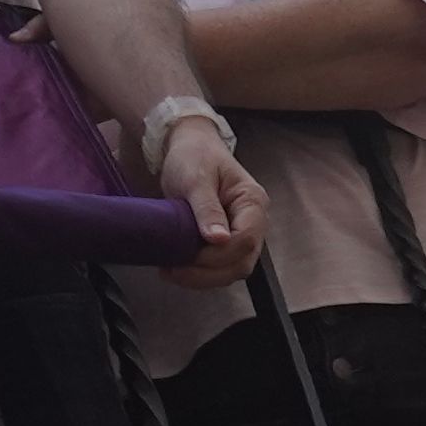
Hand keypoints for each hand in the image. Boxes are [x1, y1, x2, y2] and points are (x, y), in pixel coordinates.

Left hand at [153, 113, 266, 289]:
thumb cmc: (194, 156)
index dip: (218, 256)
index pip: (246, 240)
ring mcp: (241, 233)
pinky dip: (199, 273)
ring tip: (171, 271)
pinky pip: (219, 267)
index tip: (189, 256)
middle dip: (209, 273)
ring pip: (231, 270)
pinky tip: (177, 268)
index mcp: (253, 202)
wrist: (188, 148)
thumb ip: (207, 209)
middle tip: (174, 270)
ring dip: (202, 277)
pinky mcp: (225, 242)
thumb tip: (218, 240)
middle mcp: (253, 221)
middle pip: (242, 262)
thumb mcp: (196, 179)